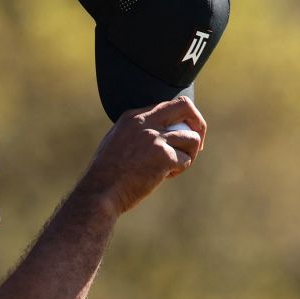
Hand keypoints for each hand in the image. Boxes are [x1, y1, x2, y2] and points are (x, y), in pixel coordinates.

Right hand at [75, 96, 206, 216]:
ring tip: (174, 167)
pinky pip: (186, 160)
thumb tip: (160, 134)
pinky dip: (179, 169)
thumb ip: (136, 133)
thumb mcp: (116, 142)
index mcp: (133, 116)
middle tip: (197, 143)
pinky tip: (164, 177)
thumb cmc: (107, 175)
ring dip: (189, 154)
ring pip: (192, 138)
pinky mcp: (164, 157)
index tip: (179, 136)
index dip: (179, 121)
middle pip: (185, 106)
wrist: (101, 192)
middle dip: (198, 123)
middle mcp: (145, 122)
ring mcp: (155, 138)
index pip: (167, 106)